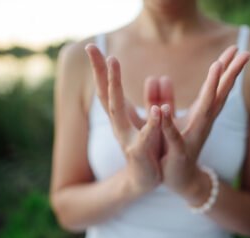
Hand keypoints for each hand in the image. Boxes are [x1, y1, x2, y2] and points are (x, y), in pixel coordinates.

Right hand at [85, 45, 163, 196]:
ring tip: (113, 64)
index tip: (91, 46)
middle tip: (92, 48)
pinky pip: (145, 135)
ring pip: (116, 110)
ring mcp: (125, 137)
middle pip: (105, 93)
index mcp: (121, 115)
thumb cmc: (149, 146)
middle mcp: (118, 124)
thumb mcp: (151, 119)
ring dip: (114, 87)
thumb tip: (157, 77)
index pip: (107, 87)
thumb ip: (155, 98)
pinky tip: (158, 109)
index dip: (99, 68)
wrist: (146, 178)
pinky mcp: (139, 153)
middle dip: (100, 70)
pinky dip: (152, 122)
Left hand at [159, 46, 249, 199]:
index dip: (226, 68)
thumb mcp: (166, 118)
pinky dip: (169, 123)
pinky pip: (174, 136)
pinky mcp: (179, 152)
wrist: (179, 179)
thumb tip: (159, 77)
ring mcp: (194, 137)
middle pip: (219, 94)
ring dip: (210, 89)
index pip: (217, 88)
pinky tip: (165, 109)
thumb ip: (162, 97)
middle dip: (230, 73)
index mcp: (201, 114)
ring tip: (216, 67)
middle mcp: (203, 123)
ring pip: (204, 110)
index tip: (237, 47)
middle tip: (245, 52)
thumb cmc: (174, 146)